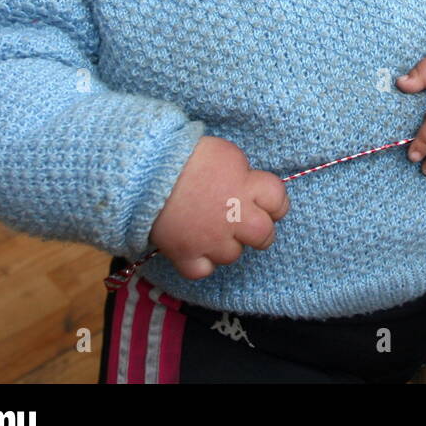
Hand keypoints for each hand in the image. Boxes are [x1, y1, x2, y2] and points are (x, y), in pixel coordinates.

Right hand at [150, 135, 289, 279]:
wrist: (147, 171)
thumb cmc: (187, 155)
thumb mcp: (226, 154)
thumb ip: (243, 174)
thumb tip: (248, 186)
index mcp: (247, 187)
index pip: (278, 200)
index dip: (273, 202)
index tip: (265, 202)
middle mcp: (234, 217)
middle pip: (264, 235)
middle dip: (259, 230)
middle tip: (245, 223)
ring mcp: (210, 239)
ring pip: (233, 255)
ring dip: (225, 245)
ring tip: (211, 230)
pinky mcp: (185, 254)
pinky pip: (202, 271)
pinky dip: (200, 263)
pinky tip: (195, 248)